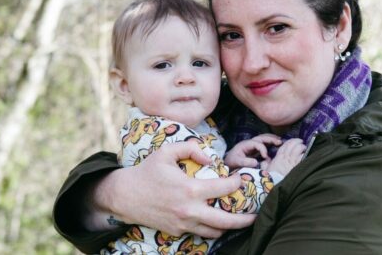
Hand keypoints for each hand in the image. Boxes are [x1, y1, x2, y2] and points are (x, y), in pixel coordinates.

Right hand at [87, 142, 255, 237]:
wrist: (125, 196)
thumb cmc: (147, 171)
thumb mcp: (167, 151)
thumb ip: (191, 148)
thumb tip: (211, 158)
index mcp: (190, 189)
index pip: (224, 188)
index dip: (238, 183)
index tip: (241, 179)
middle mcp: (189, 210)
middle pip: (226, 221)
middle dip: (245, 219)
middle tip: (256, 215)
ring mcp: (183, 224)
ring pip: (214, 232)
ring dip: (228, 227)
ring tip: (239, 220)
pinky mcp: (177, 232)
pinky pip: (199, 233)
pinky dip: (210, 228)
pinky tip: (216, 221)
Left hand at [224, 133, 281, 168]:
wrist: (228, 162)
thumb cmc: (232, 161)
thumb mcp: (236, 162)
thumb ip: (245, 162)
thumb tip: (257, 162)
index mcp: (245, 144)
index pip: (257, 143)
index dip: (263, 149)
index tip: (266, 157)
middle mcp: (250, 143)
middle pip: (261, 137)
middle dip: (271, 139)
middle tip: (280, 142)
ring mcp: (252, 145)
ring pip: (263, 139)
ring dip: (272, 139)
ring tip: (280, 142)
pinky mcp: (254, 149)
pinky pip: (263, 143)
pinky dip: (270, 143)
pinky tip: (276, 145)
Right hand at [261, 138, 305, 176]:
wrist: (276, 185)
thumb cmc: (271, 178)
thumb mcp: (265, 170)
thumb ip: (265, 164)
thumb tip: (264, 161)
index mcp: (278, 157)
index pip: (285, 145)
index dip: (290, 141)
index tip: (294, 141)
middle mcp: (286, 157)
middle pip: (292, 145)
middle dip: (297, 141)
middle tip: (300, 142)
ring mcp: (292, 161)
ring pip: (298, 149)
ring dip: (302, 147)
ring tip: (304, 148)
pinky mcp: (297, 166)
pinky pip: (302, 157)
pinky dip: (304, 154)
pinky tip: (305, 154)